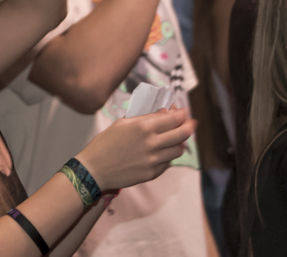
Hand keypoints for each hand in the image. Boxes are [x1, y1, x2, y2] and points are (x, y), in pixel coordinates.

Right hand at [77, 107, 194, 190]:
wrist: (95, 169)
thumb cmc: (105, 143)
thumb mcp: (121, 124)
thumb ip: (144, 118)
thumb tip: (163, 113)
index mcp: (143, 128)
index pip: (173, 119)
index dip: (182, 114)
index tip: (184, 112)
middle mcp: (152, 144)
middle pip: (182, 134)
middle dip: (189, 126)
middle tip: (191, 123)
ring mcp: (154, 160)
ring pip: (178, 150)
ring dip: (179, 142)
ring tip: (174, 139)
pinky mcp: (153, 173)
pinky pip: (168, 163)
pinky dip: (168, 156)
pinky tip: (161, 152)